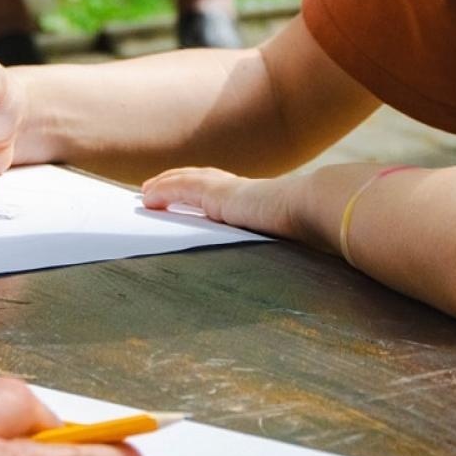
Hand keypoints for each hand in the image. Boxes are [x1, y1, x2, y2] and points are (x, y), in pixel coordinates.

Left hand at [141, 166, 300, 238]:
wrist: (309, 207)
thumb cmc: (305, 226)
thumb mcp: (283, 238)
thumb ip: (273, 246)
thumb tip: (279, 275)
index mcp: (253, 199)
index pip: (220, 192)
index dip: (201, 193)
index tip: (186, 199)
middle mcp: (238, 189)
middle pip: (199, 181)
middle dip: (177, 184)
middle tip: (155, 192)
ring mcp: (226, 188)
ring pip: (187, 181)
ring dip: (165, 185)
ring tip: (146, 194)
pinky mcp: (216, 191)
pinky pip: (182, 188)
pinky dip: (164, 191)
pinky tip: (148, 197)